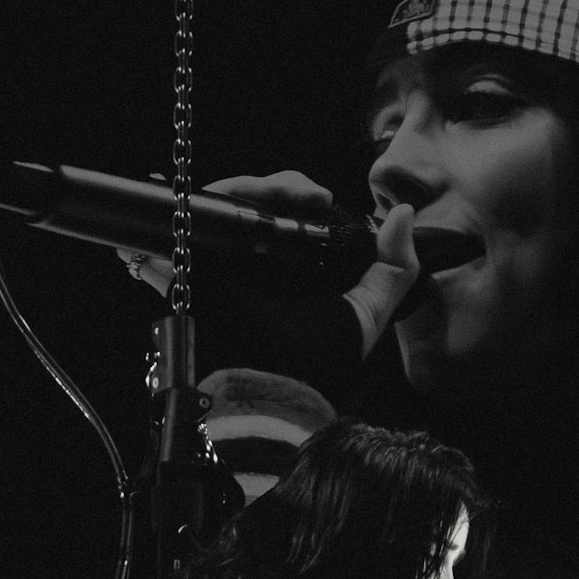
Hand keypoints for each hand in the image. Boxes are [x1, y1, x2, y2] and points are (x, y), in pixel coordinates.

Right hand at [119, 172, 420, 359]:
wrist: (266, 393)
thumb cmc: (314, 363)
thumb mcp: (365, 315)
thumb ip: (394, 271)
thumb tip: (405, 215)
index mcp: (293, 265)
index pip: (291, 207)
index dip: (299, 190)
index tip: (315, 197)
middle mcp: (256, 262)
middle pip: (254, 199)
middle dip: (268, 185)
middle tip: (286, 192)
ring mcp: (219, 266)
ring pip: (218, 208)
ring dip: (232, 191)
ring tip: (249, 193)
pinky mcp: (188, 274)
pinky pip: (174, 234)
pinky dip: (177, 215)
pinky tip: (189, 200)